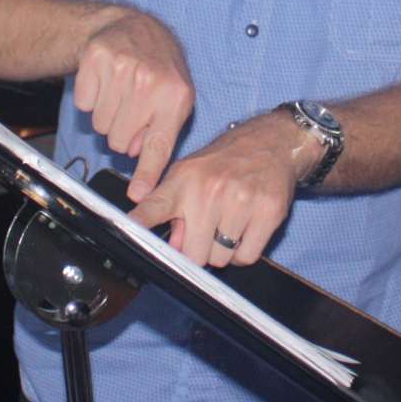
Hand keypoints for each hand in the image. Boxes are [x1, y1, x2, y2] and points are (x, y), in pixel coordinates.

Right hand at [73, 10, 195, 199]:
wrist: (134, 27)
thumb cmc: (158, 69)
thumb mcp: (174, 99)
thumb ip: (162, 133)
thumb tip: (139, 162)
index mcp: (175, 96)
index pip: (158, 144)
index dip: (147, 173)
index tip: (138, 195)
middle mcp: (149, 82)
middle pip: (119, 141)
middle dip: (122, 133)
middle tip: (131, 110)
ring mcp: (122, 68)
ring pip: (99, 125)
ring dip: (106, 115)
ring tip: (119, 93)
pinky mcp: (95, 58)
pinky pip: (83, 104)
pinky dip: (90, 97)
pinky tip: (105, 81)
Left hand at [128, 115, 300, 266]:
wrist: (272, 143)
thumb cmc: (226, 161)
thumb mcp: (191, 174)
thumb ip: (174, 210)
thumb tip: (173, 246)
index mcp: (185, 180)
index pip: (156, 206)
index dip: (140, 221)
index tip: (128, 228)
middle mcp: (209, 190)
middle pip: (194, 253)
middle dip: (200, 249)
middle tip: (209, 230)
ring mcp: (240, 202)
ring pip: (221, 258)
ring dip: (224, 250)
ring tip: (230, 224)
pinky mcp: (267, 212)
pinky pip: (246, 256)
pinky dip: (244, 252)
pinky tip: (246, 229)